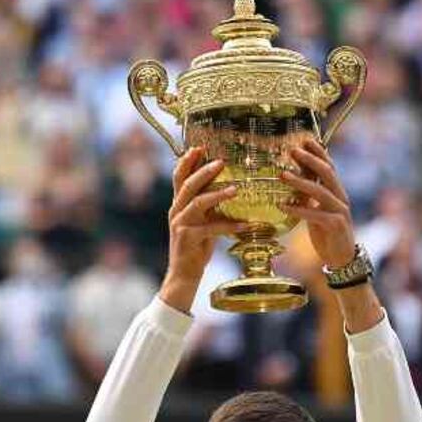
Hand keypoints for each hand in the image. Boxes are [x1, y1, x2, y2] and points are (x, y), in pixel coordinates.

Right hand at [159, 146, 245, 312]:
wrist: (183, 275)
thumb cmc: (196, 248)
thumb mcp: (202, 222)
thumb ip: (209, 207)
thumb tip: (228, 189)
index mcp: (179, 204)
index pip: (179, 176)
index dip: (187, 160)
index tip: (200, 146)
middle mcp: (176, 211)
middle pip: (187, 184)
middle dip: (204, 170)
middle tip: (221, 161)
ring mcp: (180, 224)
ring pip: (197, 203)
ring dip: (217, 194)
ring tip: (235, 189)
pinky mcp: (187, 239)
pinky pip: (210, 229)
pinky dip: (228, 226)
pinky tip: (244, 225)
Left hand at [281, 138, 382, 332]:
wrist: (342, 259)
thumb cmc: (327, 234)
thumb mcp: (318, 210)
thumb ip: (310, 196)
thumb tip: (293, 179)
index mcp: (337, 192)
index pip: (329, 166)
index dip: (318, 152)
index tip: (304, 139)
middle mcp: (341, 198)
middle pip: (327, 173)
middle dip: (309, 160)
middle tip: (292, 150)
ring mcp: (340, 211)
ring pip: (321, 192)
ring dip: (300, 182)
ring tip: (282, 175)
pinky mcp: (335, 226)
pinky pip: (315, 214)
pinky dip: (298, 209)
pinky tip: (282, 205)